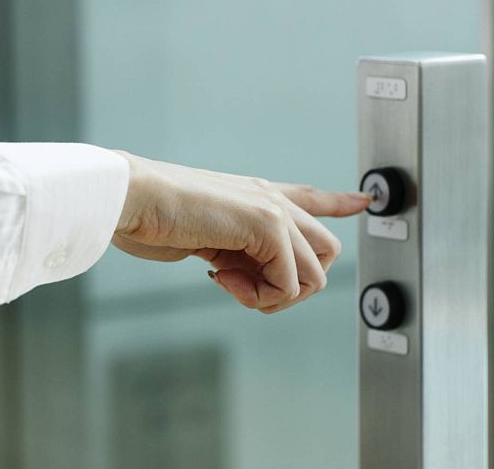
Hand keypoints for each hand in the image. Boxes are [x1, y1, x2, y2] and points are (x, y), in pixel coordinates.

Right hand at [112, 151, 370, 313]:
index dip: (339, 202)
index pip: (309, 196)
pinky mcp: (266, 224)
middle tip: (242, 286)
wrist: (130, 197)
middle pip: (326, 252)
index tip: (363, 201)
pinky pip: (287, 284)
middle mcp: (270, 199)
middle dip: (292, 286)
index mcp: (254, 196)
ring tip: (228, 282)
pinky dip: (257, 296)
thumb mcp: (199, 235)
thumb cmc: (150, 216)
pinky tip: (219, 278)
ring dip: (273, 296)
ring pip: (314, 276)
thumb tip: (238, 274)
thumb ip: (229, 250)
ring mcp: (272, 210)